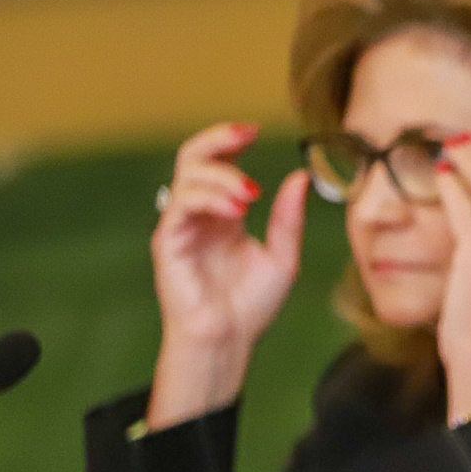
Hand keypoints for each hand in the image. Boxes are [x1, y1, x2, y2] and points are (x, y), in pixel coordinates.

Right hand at [145, 123, 308, 428]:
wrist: (230, 341)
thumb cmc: (251, 306)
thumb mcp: (283, 256)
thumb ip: (289, 218)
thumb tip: (301, 176)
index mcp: (224, 214)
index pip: (220, 163)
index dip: (232, 141)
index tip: (257, 130)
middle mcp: (200, 214)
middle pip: (194, 158)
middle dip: (218, 140)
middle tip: (247, 135)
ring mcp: (181, 226)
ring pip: (188, 177)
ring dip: (222, 177)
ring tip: (250, 194)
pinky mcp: (169, 242)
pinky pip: (180, 206)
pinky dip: (208, 199)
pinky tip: (235, 210)